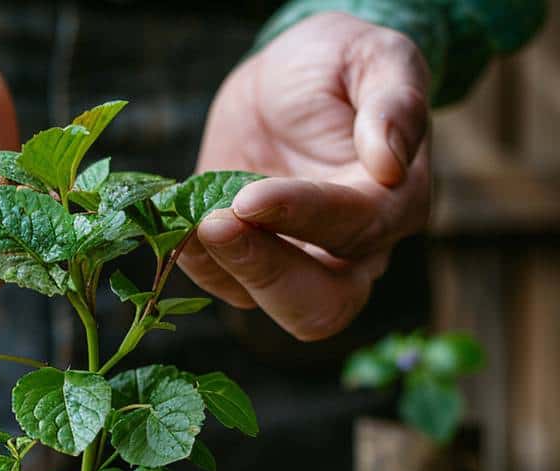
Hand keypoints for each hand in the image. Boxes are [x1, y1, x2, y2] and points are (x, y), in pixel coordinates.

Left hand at [180, 12, 430, 340]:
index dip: (300, 216)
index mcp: (393, 205)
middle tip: (214, 225)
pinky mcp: (250, 265)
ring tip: (192, 218)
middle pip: (320, 307)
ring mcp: (298, 266)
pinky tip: (181, 221)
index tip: (248, 197)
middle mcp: (352, 253)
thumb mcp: (374, 56)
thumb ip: (395, 101)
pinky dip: (198, 261)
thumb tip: (390, 162)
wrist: (284, 81)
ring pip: (266, 303)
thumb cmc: (338, 66)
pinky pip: (223, 285)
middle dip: (265, 273)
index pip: (353, 230)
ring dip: (224, 267)